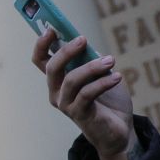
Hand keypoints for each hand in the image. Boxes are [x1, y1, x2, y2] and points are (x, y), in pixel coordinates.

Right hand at [30, 30, 135, 159]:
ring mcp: (66, 104)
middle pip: (52, 68)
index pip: (41, 60)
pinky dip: (103, 83)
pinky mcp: (79, 114)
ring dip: (92, 67)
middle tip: (83, 39)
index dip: (42, 44)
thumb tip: (86, 43)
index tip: (52, 28)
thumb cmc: (108, 101)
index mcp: (57, 80)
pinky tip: (118, 77)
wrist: (118, 131)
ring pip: (71, 80)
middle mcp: (56, 92)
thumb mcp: (99, 75)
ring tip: (111, 60)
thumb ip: (90, 60)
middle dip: (66, 51)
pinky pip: (87, 94)